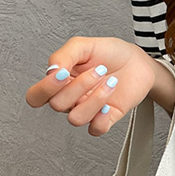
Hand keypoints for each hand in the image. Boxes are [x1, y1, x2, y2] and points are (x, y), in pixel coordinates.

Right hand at [25, 37, 155, 136]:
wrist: (138, 60)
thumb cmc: (110, 53)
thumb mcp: (83, 45)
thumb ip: (63, 55)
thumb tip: (51, 71)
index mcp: (60, 81)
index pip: (36, 96)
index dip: (45, 88)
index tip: (63, 73)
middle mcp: (71, 98)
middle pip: (57, 105)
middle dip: (79, 86)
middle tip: (98, 70)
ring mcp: (87, 109)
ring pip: (75, 119)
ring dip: (95, 99)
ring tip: (109, 82)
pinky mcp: (104, 118)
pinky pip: (94, 130)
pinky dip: (101, 119)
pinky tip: (109, 104)